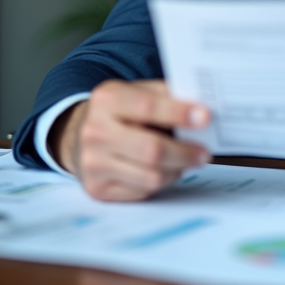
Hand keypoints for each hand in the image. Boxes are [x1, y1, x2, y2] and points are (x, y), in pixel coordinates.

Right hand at [50, 80, 210, 200]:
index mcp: (106, 99)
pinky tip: (164, 170)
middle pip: (152, 150)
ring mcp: (93, 163)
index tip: (205, 118)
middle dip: (185, 153)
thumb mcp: (136, 92)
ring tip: (185, 161)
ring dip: (176, 170)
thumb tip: (202, 110)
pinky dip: (161, 182)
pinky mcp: (97, 188)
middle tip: (205, 152)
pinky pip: (143, 192)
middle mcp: (95, 131)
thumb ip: (166, 96)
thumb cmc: (120, 113)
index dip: (179, 113)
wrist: (78, 135)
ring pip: (151, 177)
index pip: (147, 107)